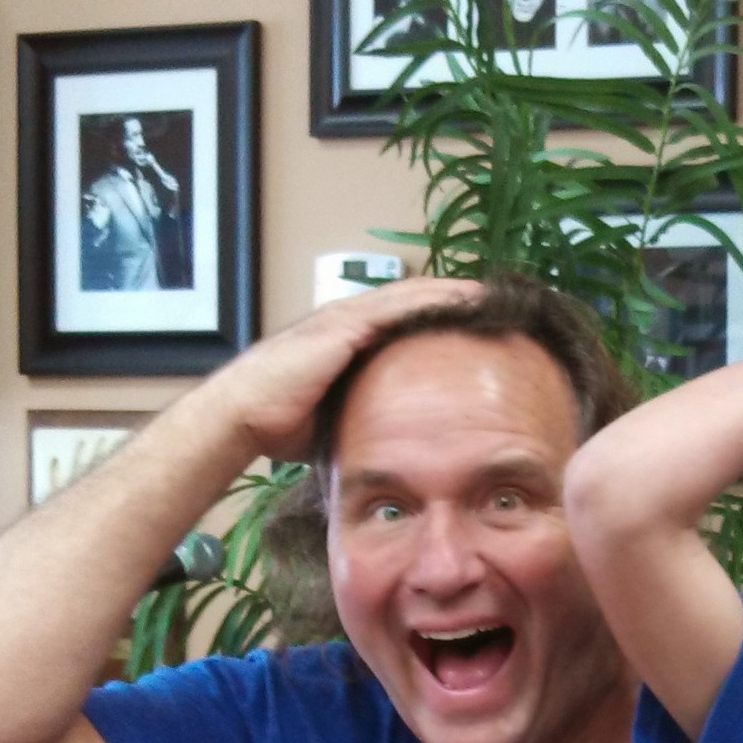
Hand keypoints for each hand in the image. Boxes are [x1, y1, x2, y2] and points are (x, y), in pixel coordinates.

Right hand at [200, 277, 488, 460]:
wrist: (244, 415)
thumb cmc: (280, 424)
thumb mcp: (336, 418)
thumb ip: (362, 419)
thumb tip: (388, 450)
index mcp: (349, 341)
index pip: (404, 320)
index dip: (439, 317)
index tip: (476, 324)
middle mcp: (350, 320)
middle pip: (414, 300)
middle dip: (453, 298)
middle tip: (497, 302)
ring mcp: (347, 317)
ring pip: (412, 295)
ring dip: (452, 292)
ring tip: (493, 294)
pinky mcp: (346, 324)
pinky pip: (400, 305)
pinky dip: (435, 298)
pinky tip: (467, 299)